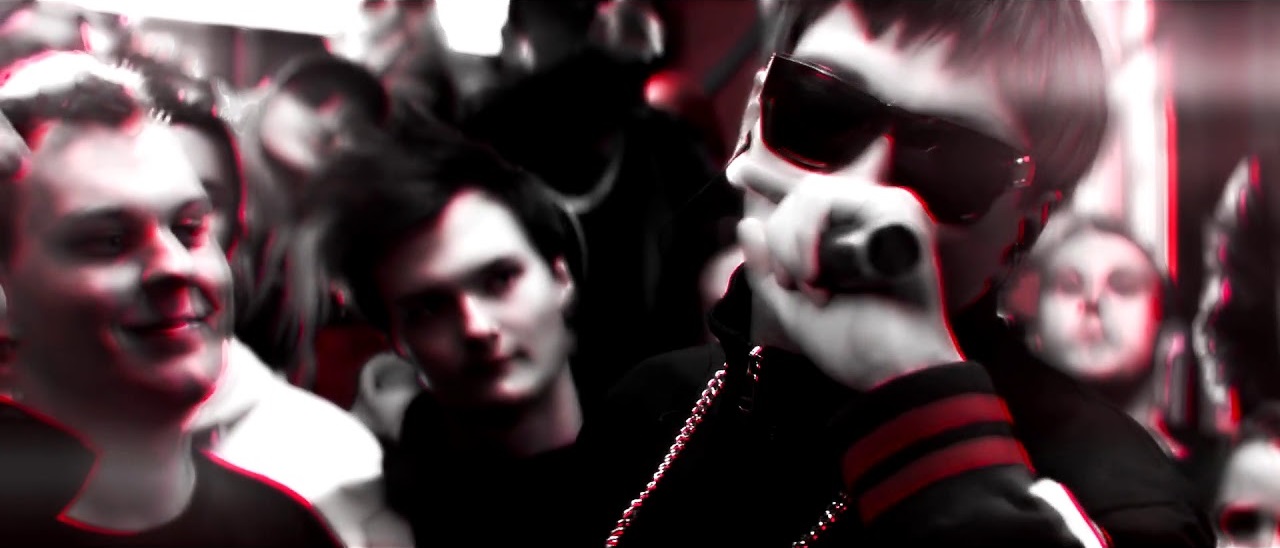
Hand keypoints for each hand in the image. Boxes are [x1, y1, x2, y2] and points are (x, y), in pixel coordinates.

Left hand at [733, 139, 963, 390]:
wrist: (895, 370)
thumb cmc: (856, 346)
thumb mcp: (793, 309)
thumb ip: (768, 268)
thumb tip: (747, 223)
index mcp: (854, 238)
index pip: (806, 200)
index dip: (768, 180)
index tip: (735, 172)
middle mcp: (874, 218)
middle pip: (802, 193)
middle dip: (782, 242)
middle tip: (796, 286)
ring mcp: (890, 211)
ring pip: (810, 194)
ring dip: (795, 246)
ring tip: (817, 287)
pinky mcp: (898, 213)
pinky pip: (825, 202)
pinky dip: (810, 241)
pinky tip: (825, 277)